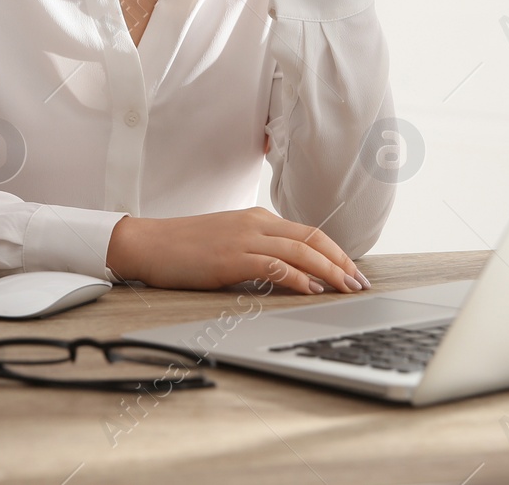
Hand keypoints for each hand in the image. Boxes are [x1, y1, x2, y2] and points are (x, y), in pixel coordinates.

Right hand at [105, 206, 370, 294]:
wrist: (147, 243)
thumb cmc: (184, 247)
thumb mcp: (228, 241)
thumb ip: (258, 251)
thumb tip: (289, 273)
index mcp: (258, 218)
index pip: (308, 232)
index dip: (336, 252)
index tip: (353, 271)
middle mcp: (256, 223)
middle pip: (312, 238)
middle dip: (341, 261)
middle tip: (361, 282)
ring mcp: (244, 238)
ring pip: (300, 251)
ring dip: (329, 271)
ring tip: (347, 288)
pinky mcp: (231, 258)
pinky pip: (275, 266)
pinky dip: (298, 277)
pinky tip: (312, 290)